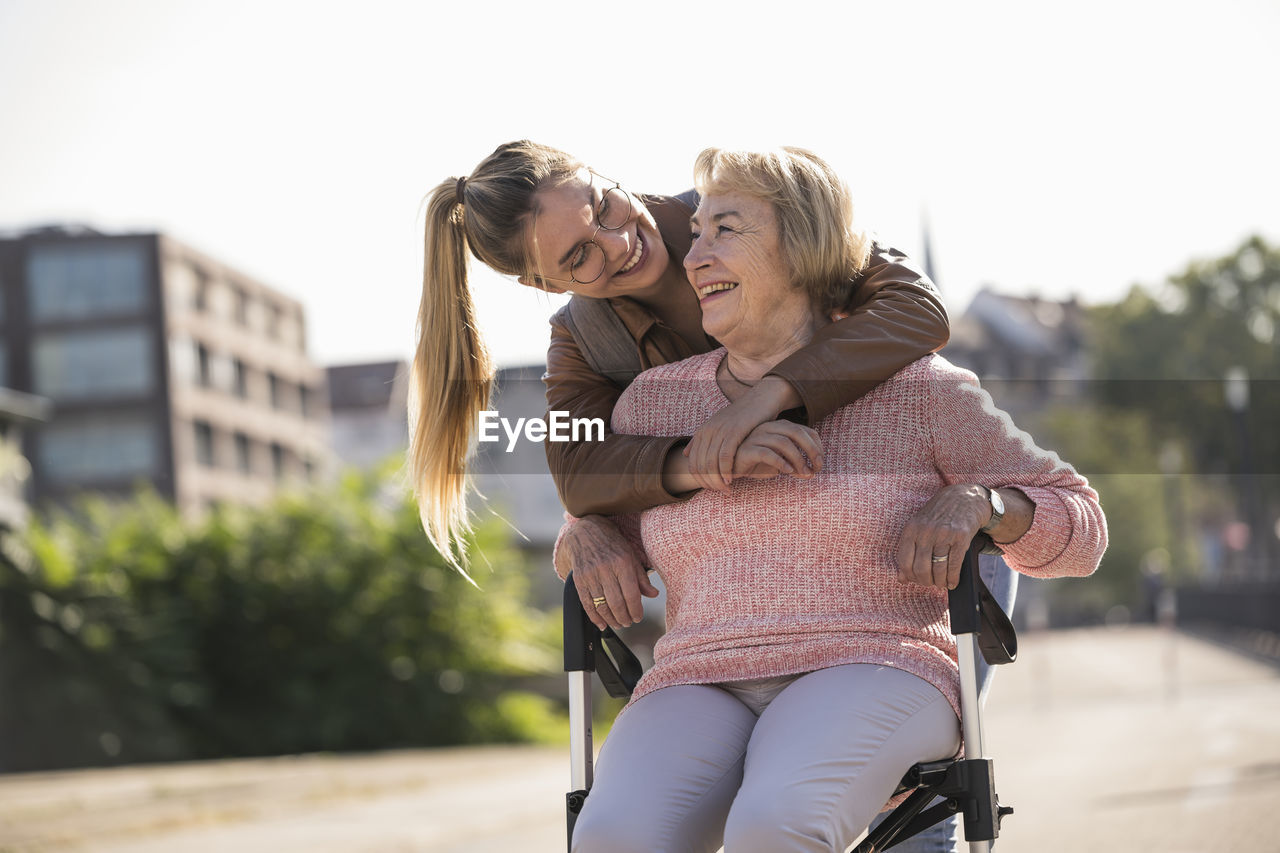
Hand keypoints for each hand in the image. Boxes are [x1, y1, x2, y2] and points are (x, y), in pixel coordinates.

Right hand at [556, 515, 658, 630]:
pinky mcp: (578, 579)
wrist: (585, 531)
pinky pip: (586, 603)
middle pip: (616, 602)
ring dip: (611, 619)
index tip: (638, 617)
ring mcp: (590, 574)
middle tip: (628, 622)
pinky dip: (594, 617)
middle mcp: (605, 568)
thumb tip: (653, 594)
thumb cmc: (612, 543)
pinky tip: (602, 623)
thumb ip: (641, 577)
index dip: (636, 610)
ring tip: (618, 623)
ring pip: (601, 605)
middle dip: (624, 617)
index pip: (631, 593)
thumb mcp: (630, 555)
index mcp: (622, 562)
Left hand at [685, 376, 808, 489]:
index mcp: (702, 432)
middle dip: (710, 483)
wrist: (760, 399)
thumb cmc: (741, 417)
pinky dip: (726, 471)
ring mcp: (720, 431)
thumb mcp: (717, 427)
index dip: (700, 480)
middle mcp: (708, 432)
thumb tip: (684, 454)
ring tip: (726, 489)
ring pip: (711, 464)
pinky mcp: (734, 431)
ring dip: (718, 481)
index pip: (693, 464)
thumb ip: (700, 441)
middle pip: (701, 466)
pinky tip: (731, 479)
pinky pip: (725, 456)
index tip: (712, 490)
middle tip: (721, 492)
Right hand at [731, 421, 823, 480]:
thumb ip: (795, 466)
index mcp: (779, 428)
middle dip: (811, 450)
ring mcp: (757, 437)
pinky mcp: (747, 449)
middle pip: (797, 432)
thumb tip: (812, 474)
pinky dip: (780, 462)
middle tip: (817, 468)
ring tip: (803, 473)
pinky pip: (767, 453)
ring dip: (798, 459)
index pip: (806, 430)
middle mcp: (769, 428)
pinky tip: (786, 472)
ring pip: (783, 442)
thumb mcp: (780, 465)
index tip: (820, 463)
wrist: (729, 467)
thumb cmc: (756, 464)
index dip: (817, 446)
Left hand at [895, 484, 991, 588]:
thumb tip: (902, 579)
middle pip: (921, 568)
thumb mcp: (918, 528)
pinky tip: (952, 582)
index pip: (904, 561)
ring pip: (938, 569)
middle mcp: (926, 531)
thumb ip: (908, 551)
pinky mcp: (961, 538)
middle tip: (930, 583)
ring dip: (939, 582)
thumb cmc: (938, 516)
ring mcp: (944, 534)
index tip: (915, 580)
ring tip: (941, 583)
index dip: (909, 576)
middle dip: (925, 581)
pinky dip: (952, 579)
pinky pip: (954, 565)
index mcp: (911, 529)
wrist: (964, 498)